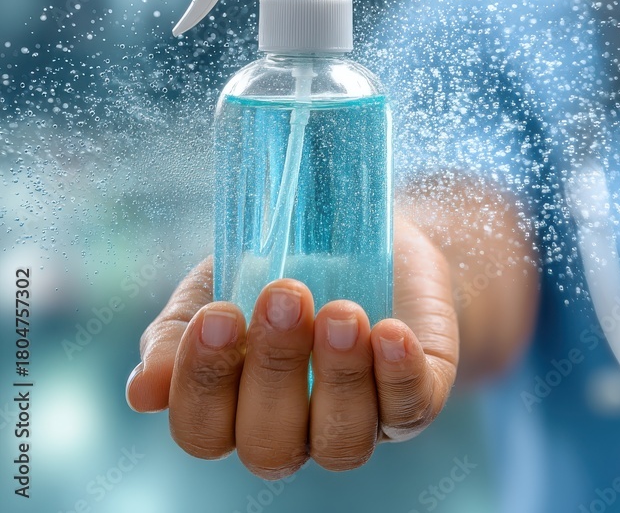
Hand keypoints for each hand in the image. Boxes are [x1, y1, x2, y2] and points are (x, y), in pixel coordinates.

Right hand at [125, 219, 458, 478]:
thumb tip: (143, 392)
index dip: (204, 384)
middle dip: (275, 372)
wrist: (366, 232)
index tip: (219, 314)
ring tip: (342, 312)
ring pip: (341, 443)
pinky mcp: (417, 398)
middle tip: (286, 296)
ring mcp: (360, 421)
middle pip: (269, 446)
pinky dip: (399, 374)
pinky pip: (409, 408)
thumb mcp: (220, 283)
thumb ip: (180, 332)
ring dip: (339, 379)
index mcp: (235, 409)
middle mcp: (295, 431)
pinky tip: (391, 331)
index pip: (203, 432)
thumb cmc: (281, 264)